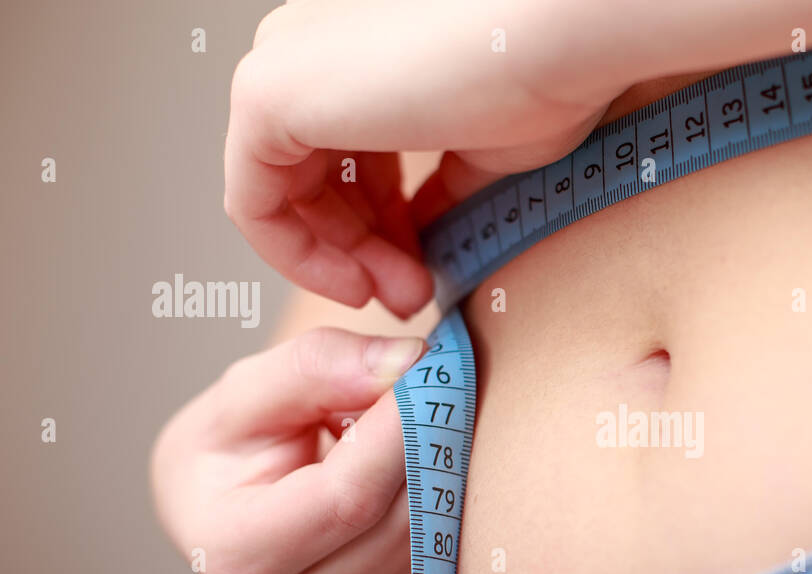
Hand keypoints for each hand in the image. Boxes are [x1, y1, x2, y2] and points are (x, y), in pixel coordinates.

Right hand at [150, 328, 427, 573]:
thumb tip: (405, 361)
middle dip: (431, 445)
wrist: (231, 519)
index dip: (400, 427)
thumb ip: (316, 367)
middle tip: (443, 384)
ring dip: (445, 474)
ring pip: (434, 542)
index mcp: (236, 555)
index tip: (430, 369)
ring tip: (418, 429)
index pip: (347, 496)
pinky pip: (445, 564)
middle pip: (401, 521)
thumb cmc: (231, 453)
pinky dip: (446, 509)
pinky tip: (421, 476)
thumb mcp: (243, 396)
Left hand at [223, 0, 633, 317]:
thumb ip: (438, 187)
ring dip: (343, 260)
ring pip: (282, 193)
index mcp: (355, 46)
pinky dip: (298, 257)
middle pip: (310, 176)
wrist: (556, 35)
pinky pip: (253, 202)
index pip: (345, 153)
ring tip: (402, 295)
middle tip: (412, 297)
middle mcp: (309, 45)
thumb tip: (424, 237)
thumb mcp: (482, 147)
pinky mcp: (263, 97)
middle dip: (364, 250)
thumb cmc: (541, 71)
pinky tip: (355, 284)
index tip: (423, 273)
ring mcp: (281, 66)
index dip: (384, 227)